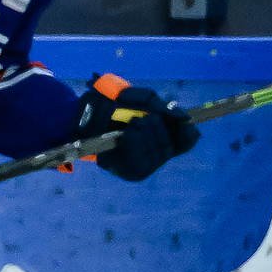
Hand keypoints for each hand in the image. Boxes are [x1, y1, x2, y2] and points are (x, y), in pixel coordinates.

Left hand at [75, 73, 198, 181]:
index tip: (179, 122)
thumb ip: (163, 106)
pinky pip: (140, 160)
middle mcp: (157, 154)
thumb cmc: (111, 104)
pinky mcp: (129, 172)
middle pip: (171, 146)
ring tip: (131, 125)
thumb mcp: (140, 98)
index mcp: (163, 135)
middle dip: (158, 128)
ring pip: (158, 154)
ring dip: (145, 134)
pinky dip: (134, 143)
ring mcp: (144, 165)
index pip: (188, 141)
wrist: (82, 116)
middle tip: (140, 119)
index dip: (187, 132)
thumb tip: (186, 118)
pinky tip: (126, 135)